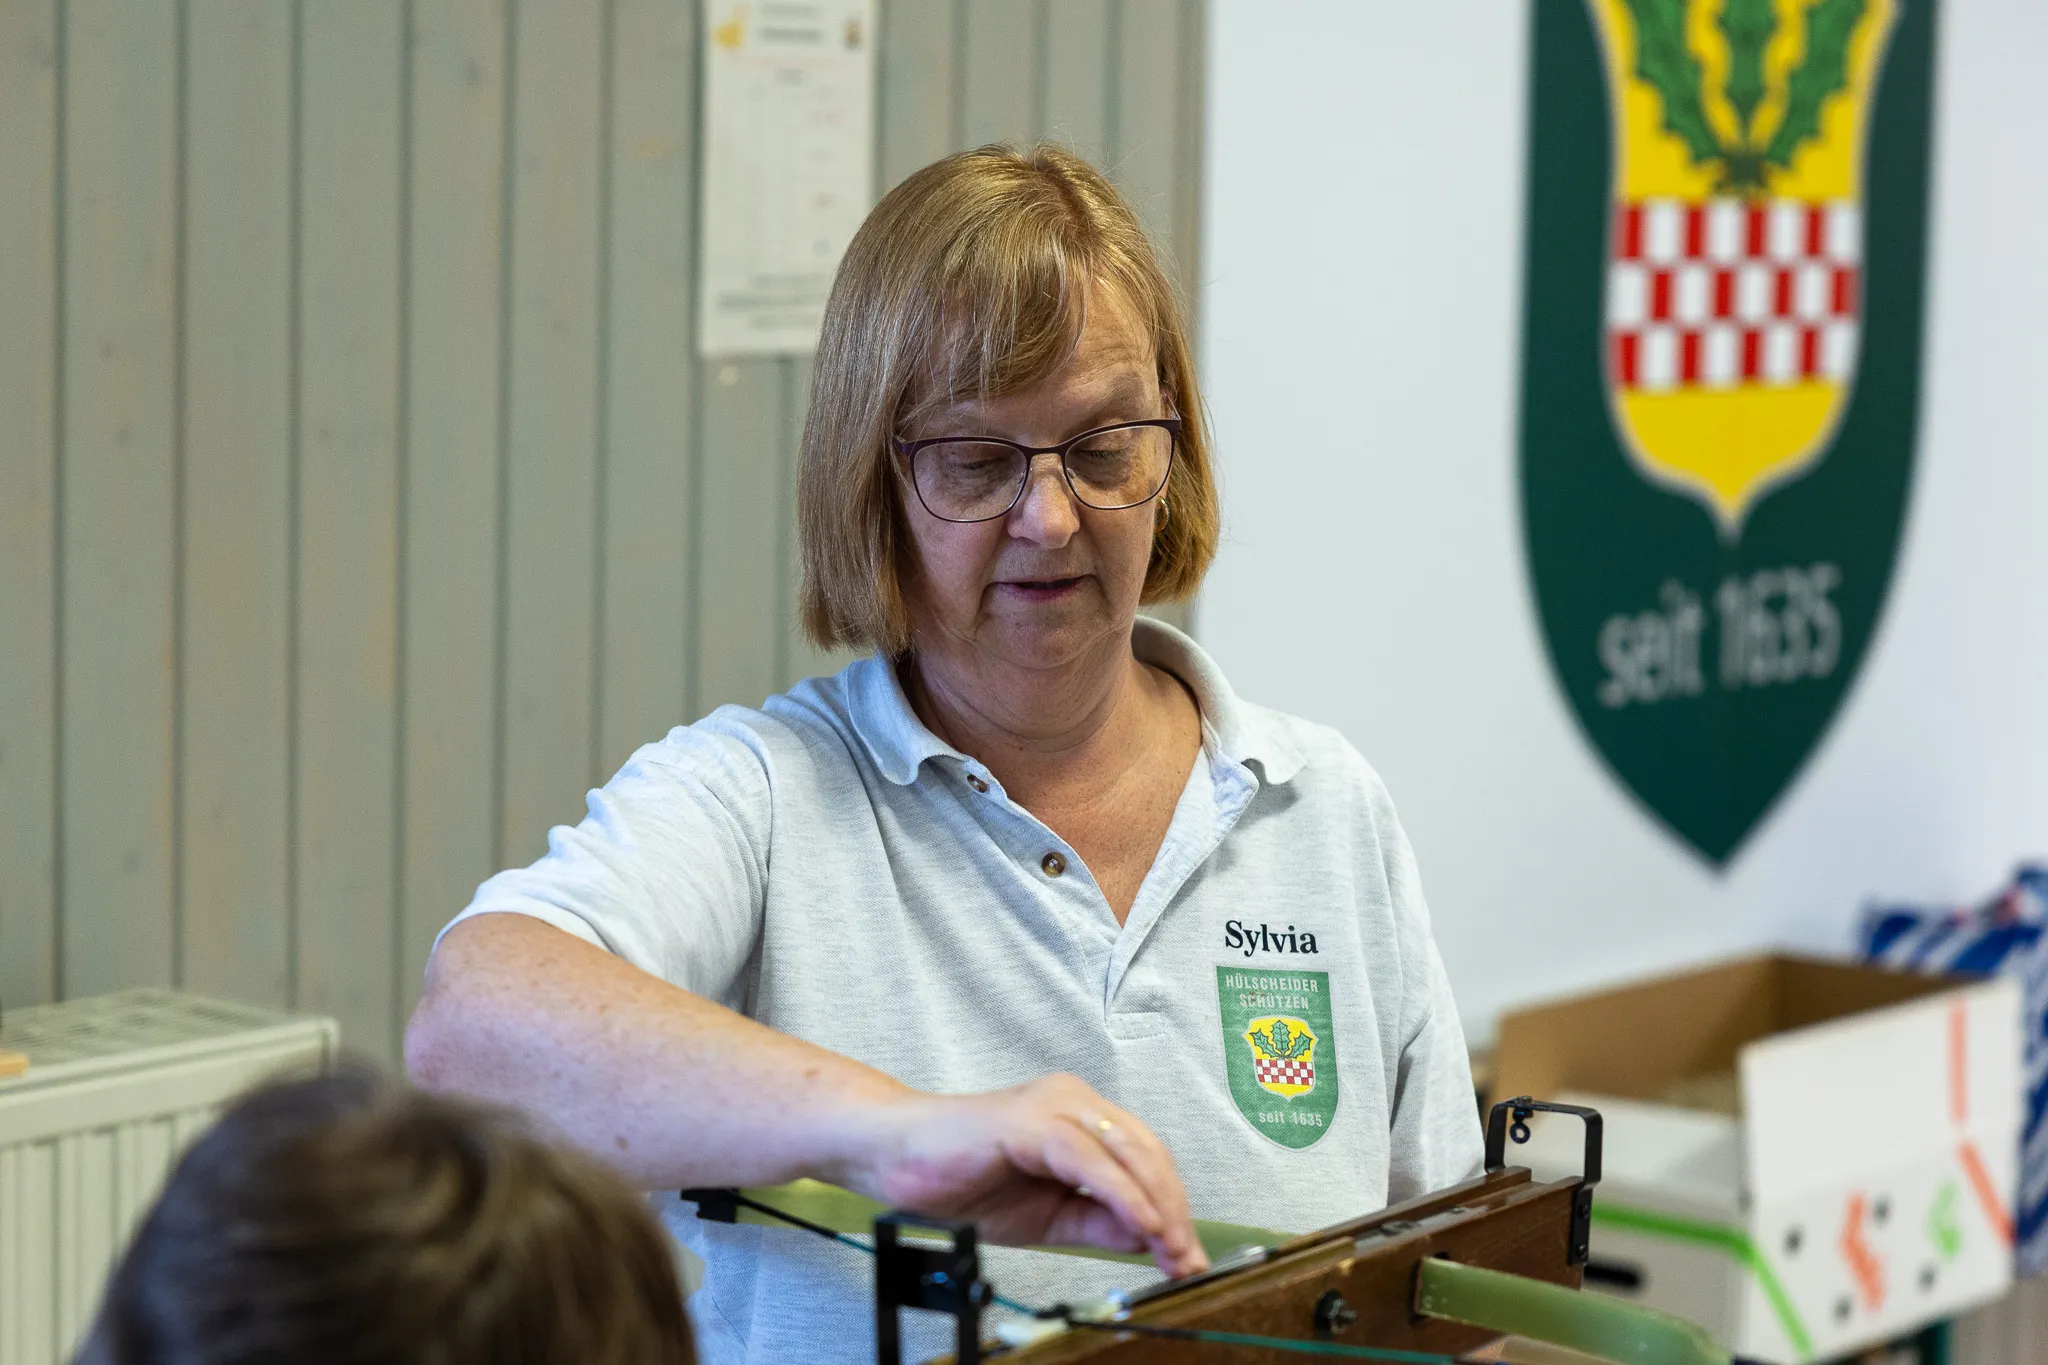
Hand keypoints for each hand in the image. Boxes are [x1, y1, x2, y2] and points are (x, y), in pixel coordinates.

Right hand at [837, 1073, 1208, 1278]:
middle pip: (1147, 1154)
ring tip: (1173, 1251)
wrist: (892, 1157)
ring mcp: (1053, 1106)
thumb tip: (1150, 1238)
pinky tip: (1142, 1225)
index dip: (1172, 1208)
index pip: (1145, 1160)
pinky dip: (1121, 1193)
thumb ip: (1096, 1221)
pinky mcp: (1029, 1121)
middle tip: (1187, 1262)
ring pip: (1128, 1152)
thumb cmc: (959, 1178)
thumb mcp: (1045, 1216)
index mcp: (1080, 1119)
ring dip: (1158, 1206)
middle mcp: (1074, 1102)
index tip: (1186, 1257)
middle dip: (1174, 1212)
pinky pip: (1088, 1158)